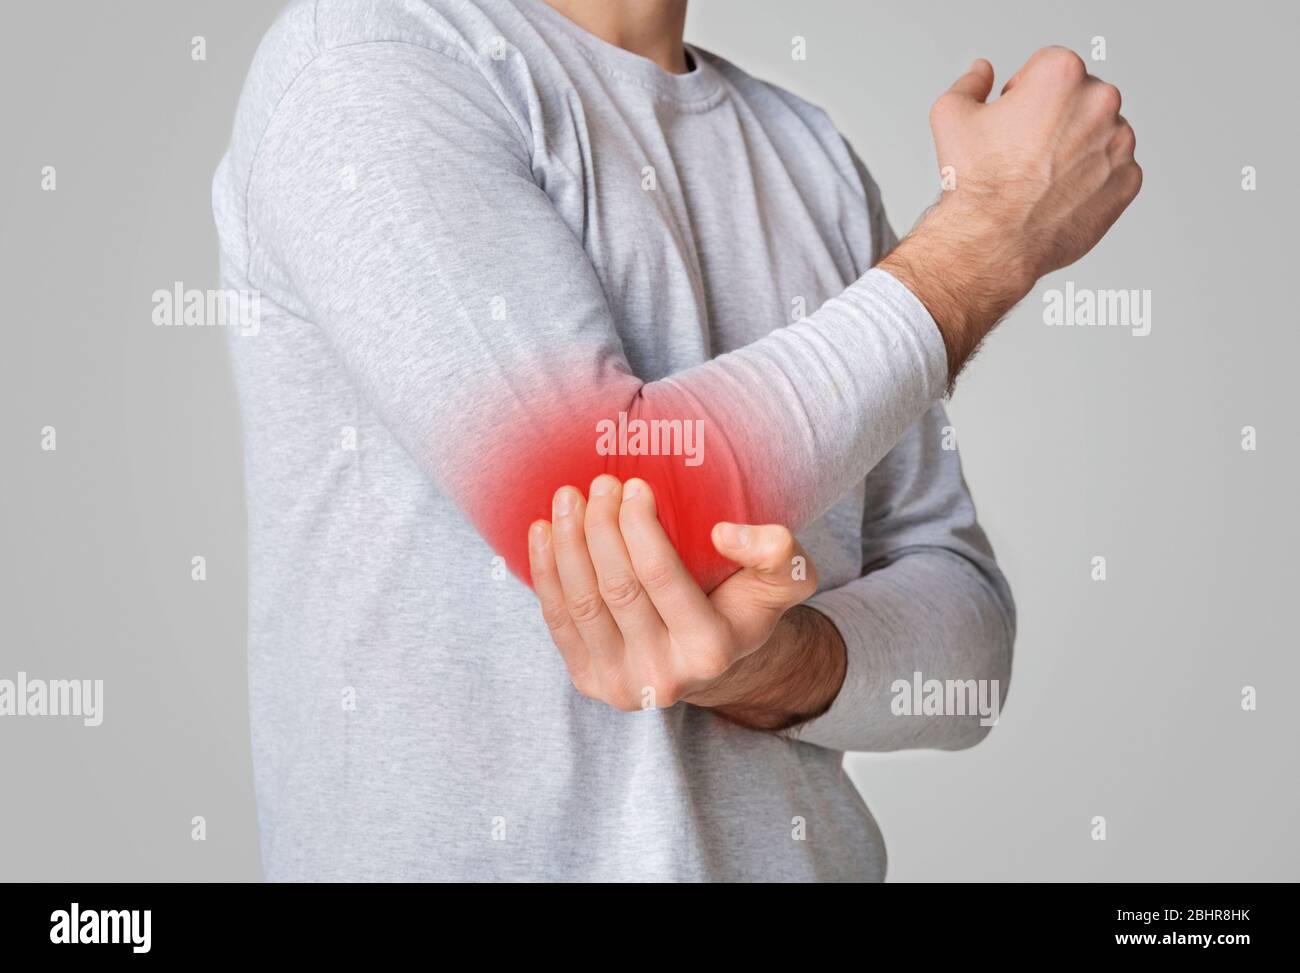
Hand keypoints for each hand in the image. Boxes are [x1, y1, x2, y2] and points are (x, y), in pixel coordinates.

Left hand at [527, 475, 841, 725]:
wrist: (714, 659)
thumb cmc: (745, 604)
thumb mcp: (785, 578)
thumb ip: (777, 551)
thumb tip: (724, 533)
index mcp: (711, 650)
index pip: (661, 577)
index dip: (638, 527)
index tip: (633, 485)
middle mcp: (664, 677)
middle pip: (617, 589)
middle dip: (600, 527)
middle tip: (600, 483)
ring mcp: (622, 684)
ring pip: (581, 604)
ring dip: (567, 543)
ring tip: (568, 497)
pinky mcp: (590, 682)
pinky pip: (557, 622)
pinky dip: (545, 572)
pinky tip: (543, 531)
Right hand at [880, 47, 1141, 380]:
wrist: (992, 242)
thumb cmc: (974, 183)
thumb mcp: (951, 116)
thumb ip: (971, 83)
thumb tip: (982, 73)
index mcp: (1062, 75)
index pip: (1048, 66)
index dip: (1023, 93)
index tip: (1011, 121)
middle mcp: (1100, 102)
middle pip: (1080, 97)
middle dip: (1055, 118)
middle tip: (1022, 153)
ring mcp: (1119, 143)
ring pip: (1099, 133)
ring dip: (1075, 147)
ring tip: (1040, 178)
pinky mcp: (1128, 180)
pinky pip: (1113, 171)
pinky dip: (1091, 180)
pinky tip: (1058, 195)